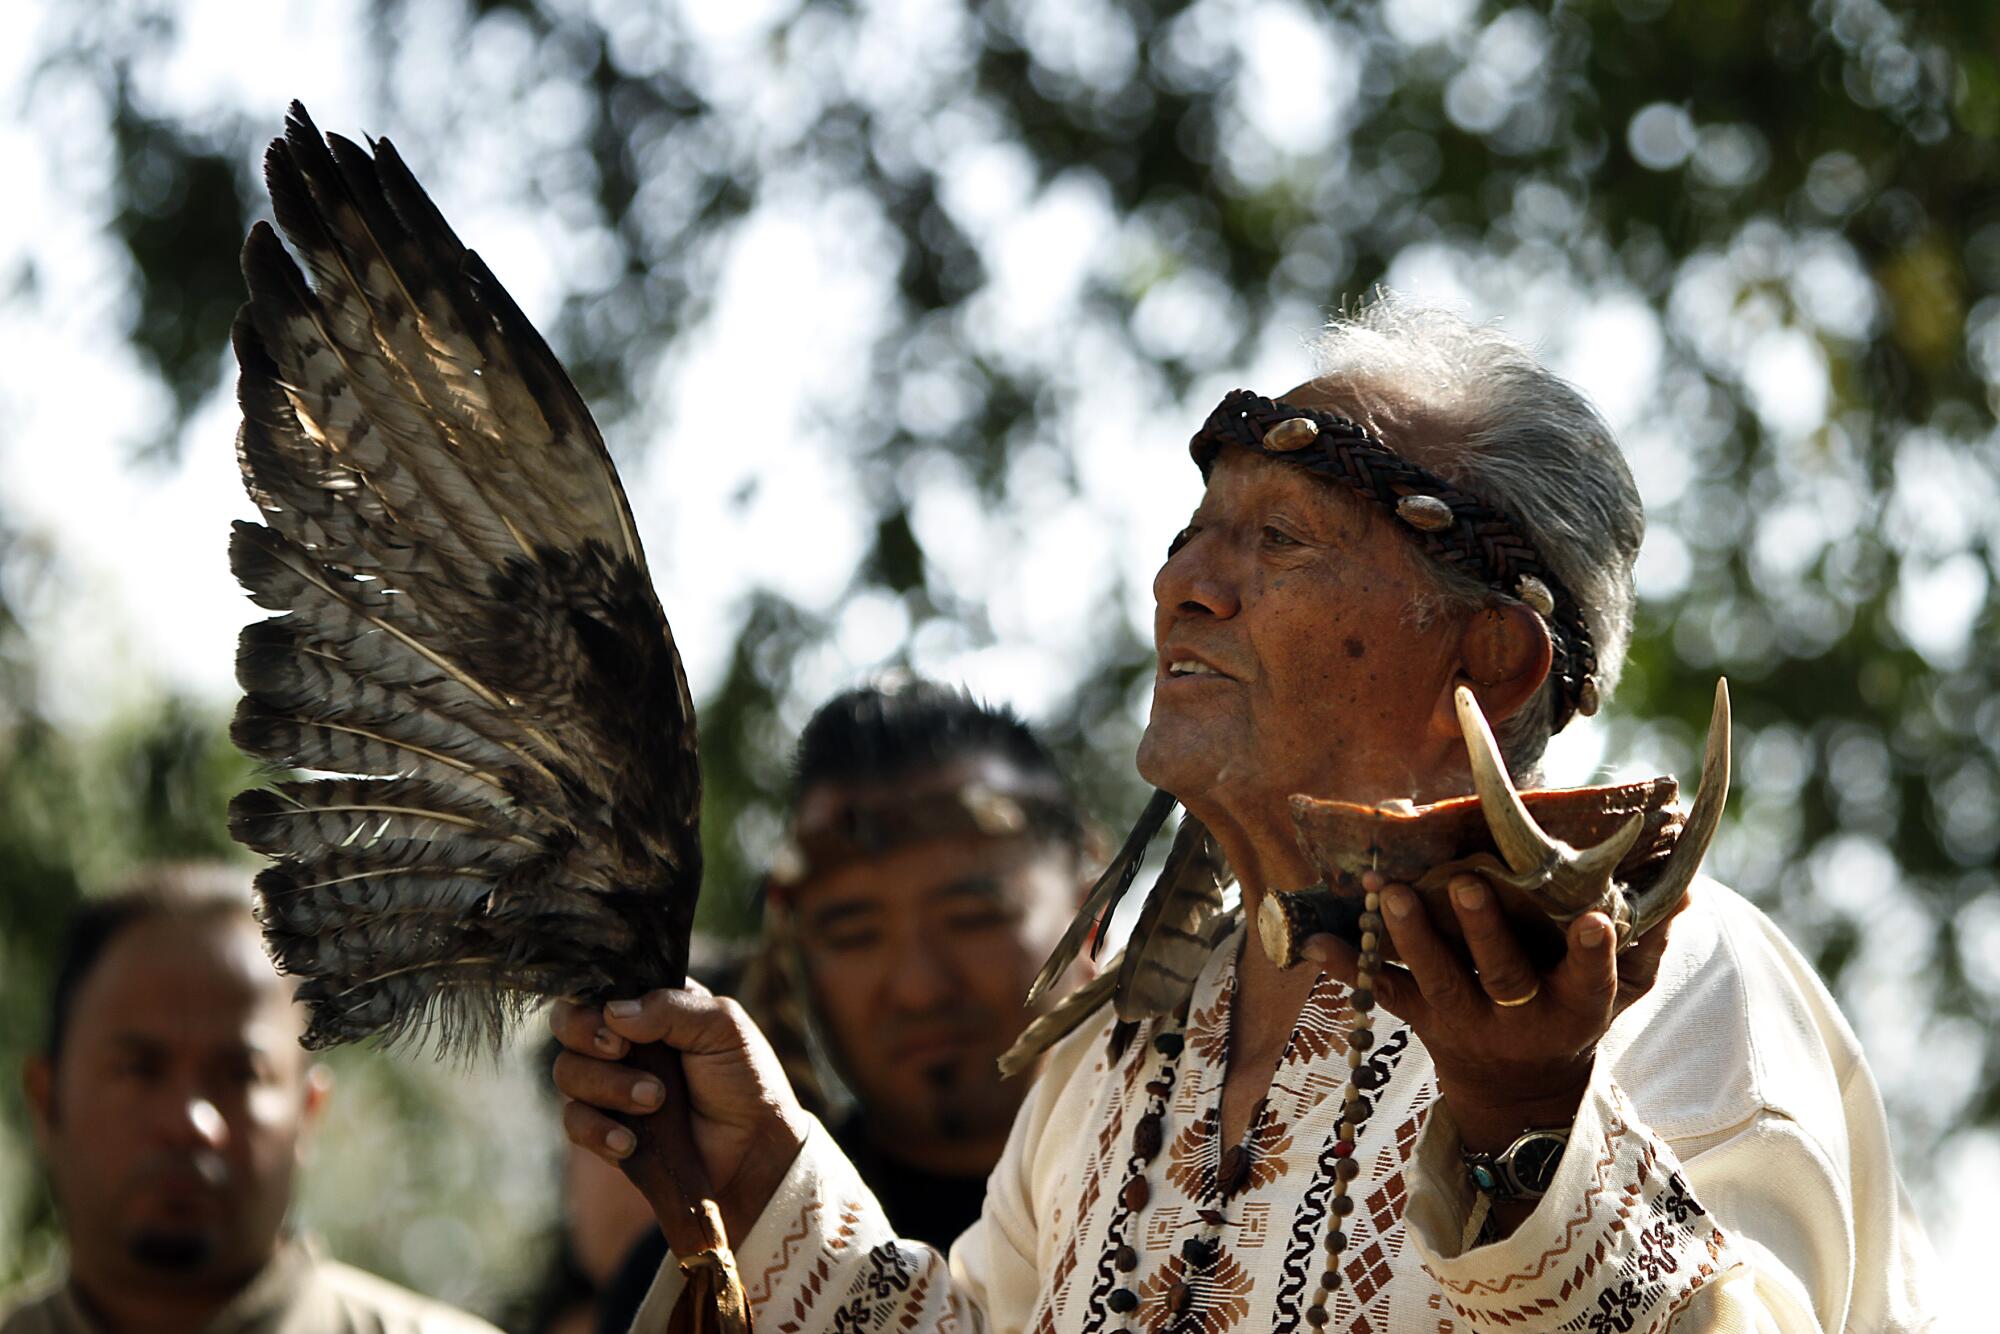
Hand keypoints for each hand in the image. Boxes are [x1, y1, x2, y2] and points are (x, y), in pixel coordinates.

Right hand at [550, 982, 808, 1240]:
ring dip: (608, 1087)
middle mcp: (622, 1039)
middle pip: (568, 1025)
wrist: (753, 1148)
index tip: (620, 1028)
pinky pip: (574, 1122)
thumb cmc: (744, 1078)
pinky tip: (629, 1142)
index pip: (598, 987)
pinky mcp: (606, 1127)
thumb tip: (613, 1012)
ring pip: (568, 1072)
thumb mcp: (722, 1027)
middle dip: (586, 1037)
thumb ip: (671, 1008)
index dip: (594, 1004)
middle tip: (622, 1052)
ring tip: (655, 1100)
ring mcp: (610, 1084)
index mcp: (650, 1005)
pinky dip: (597, 1130)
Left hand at [1303, 870, 1683, 1155]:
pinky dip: (1344, 966)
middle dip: (1486, 930)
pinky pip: (1379, 992)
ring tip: (1388, 889)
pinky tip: (1311, 939)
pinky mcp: (1419, 1020)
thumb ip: (1646, 945)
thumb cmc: (1571, 1019)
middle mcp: (1517, 1020)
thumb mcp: (1619, 995)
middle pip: (1503, 976)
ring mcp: (1462, 1022)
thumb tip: (1683, 888)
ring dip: (1411, 934)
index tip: (1595, 918)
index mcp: (1573, 1010)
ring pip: (1436, 981)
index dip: (1594, 953)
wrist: (1516, 1097)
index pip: (1592, 981)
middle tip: (1470, 882)